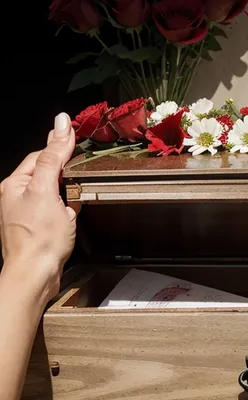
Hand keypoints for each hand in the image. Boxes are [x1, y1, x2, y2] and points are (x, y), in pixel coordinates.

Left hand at [0, 113, 77, 304]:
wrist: (36, 274)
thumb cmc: (38, 238)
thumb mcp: (47, 189)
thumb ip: (53, 156)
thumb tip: (59, 125)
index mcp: (14, 184)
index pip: (40, 156)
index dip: (59, 149)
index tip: (77, 141)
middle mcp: (17, 198)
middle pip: (47, 175)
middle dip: (66, 177)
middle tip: (80, 177)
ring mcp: (28, 215)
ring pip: (54, 195)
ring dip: (68, 196)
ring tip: (73, 202)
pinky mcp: (39, 231)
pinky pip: (57, 214)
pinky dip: (67, 213)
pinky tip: (71, 219)